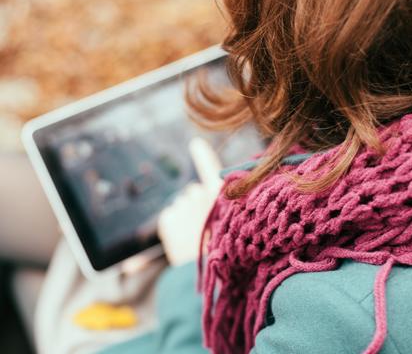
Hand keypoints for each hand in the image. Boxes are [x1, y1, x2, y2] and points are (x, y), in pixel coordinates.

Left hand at [157, 137, 222, 265]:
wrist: (208, 277)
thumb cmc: (225, 254)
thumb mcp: (233, 228)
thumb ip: (225, 211)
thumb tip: (206, 198)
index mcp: (221, 198)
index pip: (210, 169)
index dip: (202, 155)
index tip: (195, 143)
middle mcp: (202, 197)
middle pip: (194, 194)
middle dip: (195, 206)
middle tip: (203, 230)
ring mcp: (183, 206)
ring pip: (181, 207)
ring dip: (184, 218)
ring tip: (193, 239)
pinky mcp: (169, 218)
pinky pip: (169, 218)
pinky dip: (173, 228)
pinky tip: (181, 241)